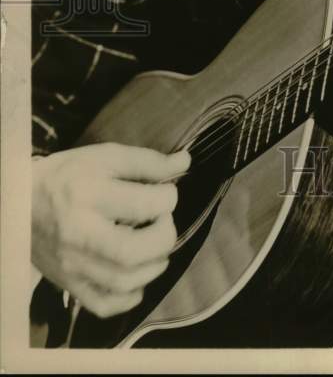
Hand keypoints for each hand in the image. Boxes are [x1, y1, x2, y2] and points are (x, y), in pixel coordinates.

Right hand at [32, 143, 189, 318]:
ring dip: (154, 265)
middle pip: (134, 251)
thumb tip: (184, 162)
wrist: (19, 204)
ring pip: (124, 282)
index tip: (166, 191)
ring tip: (154, 244)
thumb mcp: (105, 157)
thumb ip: (147, 162)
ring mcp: (73, 265)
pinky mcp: (70, 284)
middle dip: (164, 235)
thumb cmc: (66, 176)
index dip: (168, 197)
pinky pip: (105, 305)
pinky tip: (137, 275)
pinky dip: (130, 296)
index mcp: (89, 195)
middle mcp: (79, 234)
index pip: (144, 204)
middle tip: (161, 220)